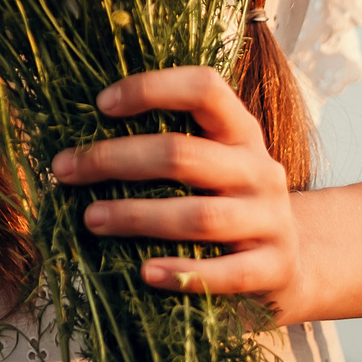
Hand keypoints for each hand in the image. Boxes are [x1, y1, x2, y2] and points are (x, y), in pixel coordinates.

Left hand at [49, 67, 302, 308]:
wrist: (295, 264)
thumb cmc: (229, 205)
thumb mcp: (215, 164)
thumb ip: (171, 149)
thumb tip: (82, 146)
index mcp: (241, 132)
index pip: (205, 89)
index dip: (152, 88)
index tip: (101, 104)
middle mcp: (259, 169)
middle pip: (183, 154)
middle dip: (116, 160)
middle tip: (66, 170)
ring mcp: (271, 220)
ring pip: (199, 215)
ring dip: (137, 216)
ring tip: (91, 219)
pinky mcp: (274, 268)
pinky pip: (227, 273)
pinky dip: (184, 272)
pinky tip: (145, 273)